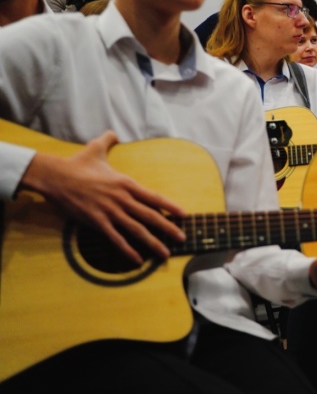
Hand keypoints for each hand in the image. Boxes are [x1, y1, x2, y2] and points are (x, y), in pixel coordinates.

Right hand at [19, 131, 186, 263]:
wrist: (55, 176)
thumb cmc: (76, 163)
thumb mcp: (96, 148)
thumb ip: (108, 140)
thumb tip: (113, 133)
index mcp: (126, 183)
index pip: (154, 197)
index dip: (170, 206)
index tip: (183, 215)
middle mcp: (122, 198)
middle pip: (151, 216)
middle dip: (168, 228)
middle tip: (182, 237)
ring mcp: (110, 211)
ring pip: (137, 230)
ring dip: (153, 243)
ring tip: (165, 253)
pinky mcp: (96, 222)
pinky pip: (115, 239)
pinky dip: (128, 250)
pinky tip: (137, 260)